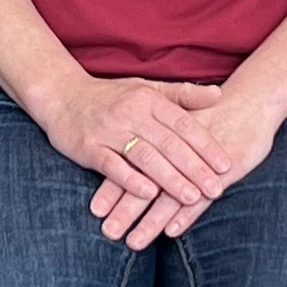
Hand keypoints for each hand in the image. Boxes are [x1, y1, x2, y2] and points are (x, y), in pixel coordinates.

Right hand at [38, 73, 245, 246]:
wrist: (61, 95)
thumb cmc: (111, 96)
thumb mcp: (147, 89)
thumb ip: (182, 94)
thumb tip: (219, 94)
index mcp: (149, 99)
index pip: (184, 123)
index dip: (206, 146)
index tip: (226, 166)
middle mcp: (131, 113)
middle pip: (169, 143)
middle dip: (195, 168)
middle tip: (216, 189)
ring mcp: (109, 130)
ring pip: (146, 157)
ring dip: (170, 178)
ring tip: (191, 197)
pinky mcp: (89, 147)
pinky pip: (113, 166)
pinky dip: (131, 180)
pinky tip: (148, 195)